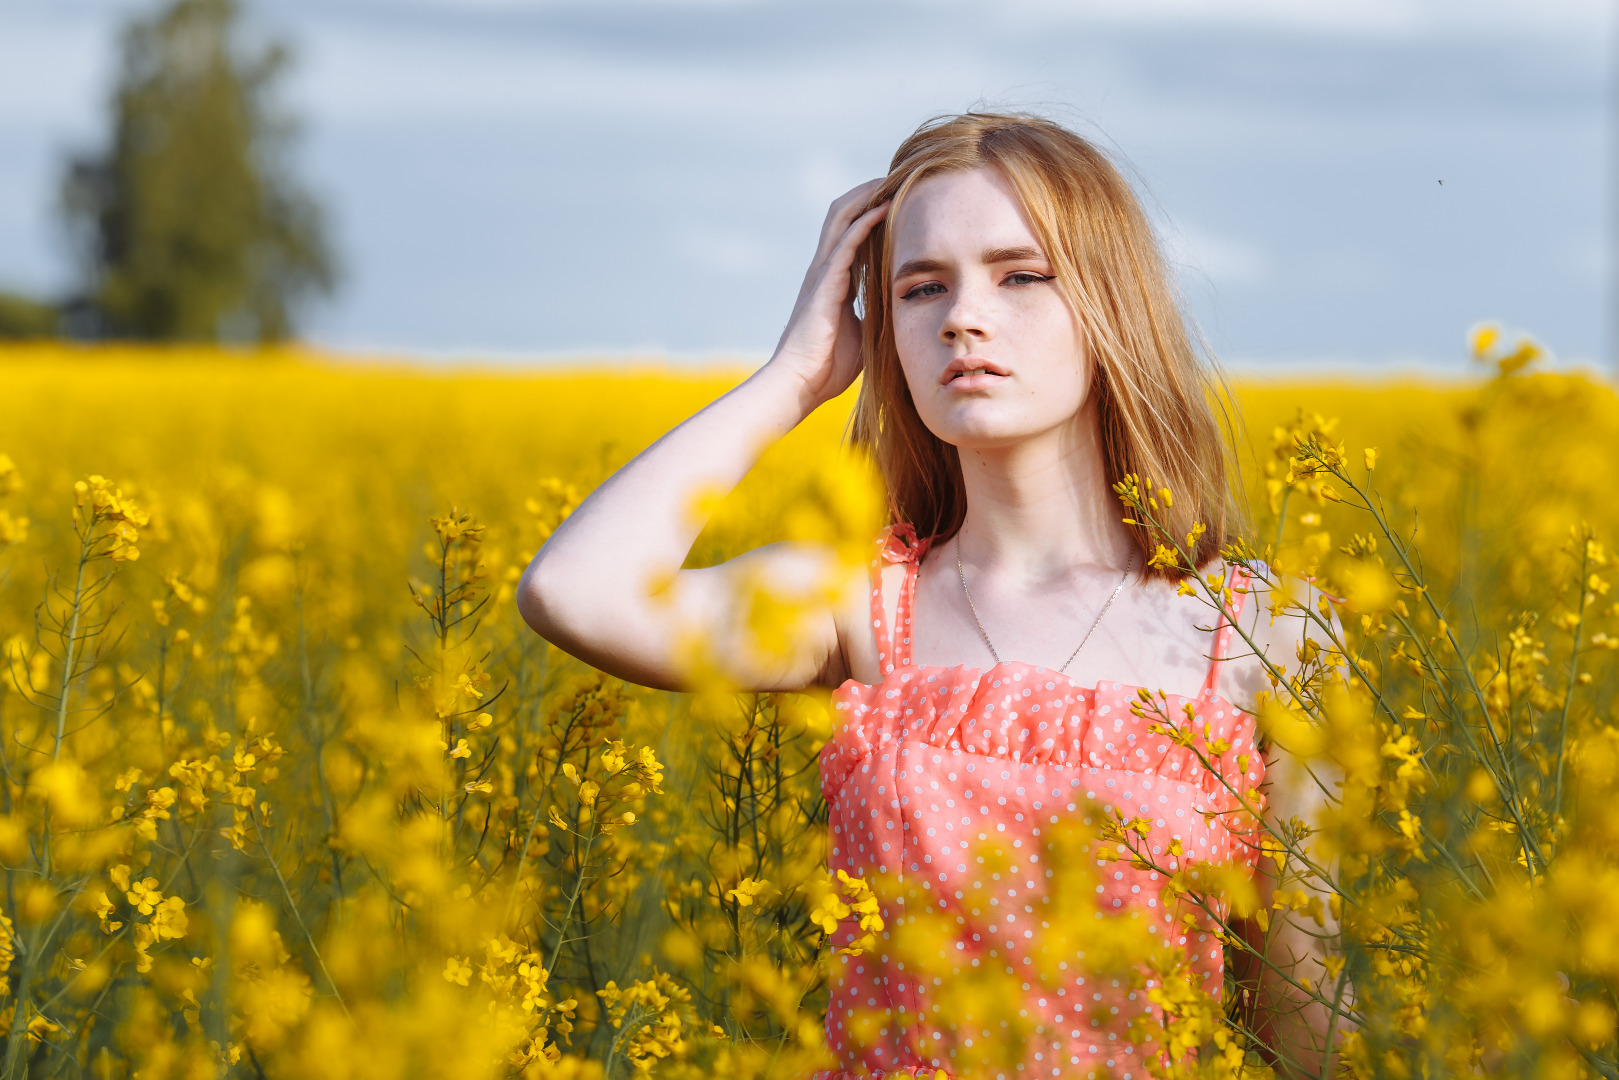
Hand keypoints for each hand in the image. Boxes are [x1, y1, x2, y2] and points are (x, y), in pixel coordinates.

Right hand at [770, 180, 888, 407]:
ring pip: (842, 218)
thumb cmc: (827, 367)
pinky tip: (885, 208)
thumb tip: (898, 313)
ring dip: (866, 196)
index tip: (897, 199)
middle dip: (868, 192)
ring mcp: (822, 274)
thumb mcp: (861, 334)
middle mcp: (825, 270)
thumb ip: (874, 315)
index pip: (851, 235)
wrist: (800, 384)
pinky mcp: (824, 283)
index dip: (871, 213)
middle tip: (896, 178)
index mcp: (833, 281)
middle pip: (842, 215)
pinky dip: (865, 222)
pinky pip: (846, 243)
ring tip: (891, 181)